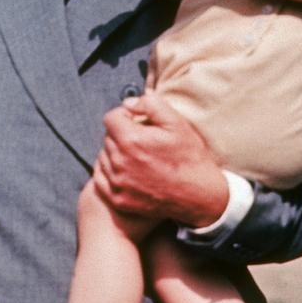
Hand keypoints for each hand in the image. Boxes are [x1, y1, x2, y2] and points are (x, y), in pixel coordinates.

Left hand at [92, 92, 227, 227]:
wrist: (200, 196)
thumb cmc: (189, 158)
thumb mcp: (177, 123)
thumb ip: (150, 104)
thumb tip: (128, 103)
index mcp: (131, 140)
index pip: (110, 118)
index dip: (124, 116)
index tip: (137, 122)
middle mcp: (119, 162)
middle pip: (108, 137)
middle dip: (122, 134)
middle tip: (142, 141)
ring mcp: (117, 183)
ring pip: (104, 156)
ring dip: (116, 153)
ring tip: (138, 157)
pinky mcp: (118, 199)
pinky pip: (101, 178)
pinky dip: (110, 172)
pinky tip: (128, 171)